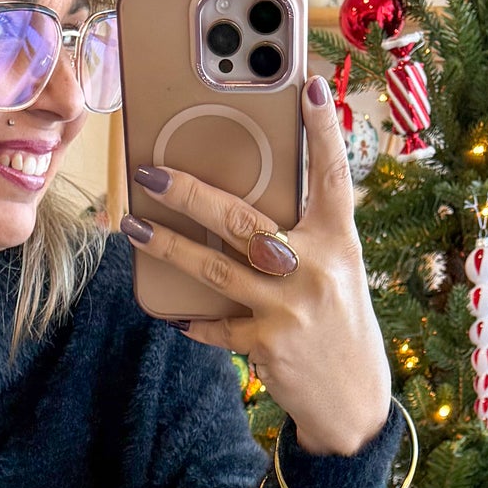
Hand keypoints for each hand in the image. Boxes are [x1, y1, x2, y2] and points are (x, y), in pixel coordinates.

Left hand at [123, 77, 390, 456]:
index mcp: (338, 242)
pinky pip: (216, 325)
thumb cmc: (337, 325)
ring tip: (134, 227)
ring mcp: (290, 308)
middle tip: (152, 172)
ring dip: (168, 247)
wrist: (353, 402)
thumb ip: (304, 239)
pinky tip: (172, 313)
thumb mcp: (336, 273)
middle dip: (191, 193)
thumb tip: (243, 207)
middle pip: (242, 220)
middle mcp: (316, 269)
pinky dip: (192, 320)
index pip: (333, 176)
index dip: (323, 131)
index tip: (309, 86)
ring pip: (215, 268)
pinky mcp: (268, 345)